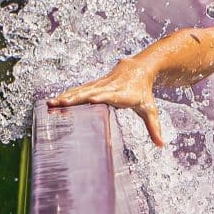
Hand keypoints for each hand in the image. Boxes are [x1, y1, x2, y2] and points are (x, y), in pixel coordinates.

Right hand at [46, 57, 164, 146]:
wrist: (139, 68)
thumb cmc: (144, 92)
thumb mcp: (150, 109)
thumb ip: (154, 127)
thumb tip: (162, 145)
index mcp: (123, 94)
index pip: (111, 95)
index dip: (102, 97)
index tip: (92, 99)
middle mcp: (109, 87)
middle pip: (91, 93)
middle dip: (76, 99)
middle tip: (62, 104)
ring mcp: (99, 84)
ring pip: (81, 90)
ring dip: (66, 96)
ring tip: (51, 103)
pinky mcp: (93, 84)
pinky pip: (78, 90)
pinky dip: (66, 94)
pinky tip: (53, 101)